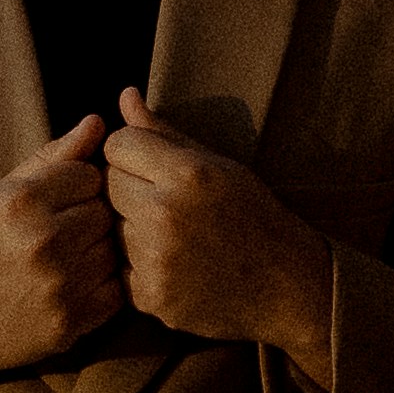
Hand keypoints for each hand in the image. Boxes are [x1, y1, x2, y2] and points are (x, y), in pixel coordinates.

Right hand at [0, 112, 126, 383]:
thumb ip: (52, 157)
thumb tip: (98, 121)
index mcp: (21, 200)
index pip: (90, 174)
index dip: (78, 188)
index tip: (58, 203)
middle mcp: (43, 240)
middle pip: (105, 211)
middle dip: (89, 219)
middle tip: (62, 234)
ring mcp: (59, 284)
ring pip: (115, 250)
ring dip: (98, 253)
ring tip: (65, 260)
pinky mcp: (70, 322)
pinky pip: (116, 291)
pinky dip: (102, 288)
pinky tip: (73, 286)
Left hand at [104, 90, 341, 385]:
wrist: (286, 284)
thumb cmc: (252, 214)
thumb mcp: (217, 164)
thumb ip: (164, 132)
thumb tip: (125, 95)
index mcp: (187, 173)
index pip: (117, 144)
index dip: (133, 152)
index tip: (154, 165)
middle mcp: (166, 215)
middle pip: (107, 184)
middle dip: (129, 188)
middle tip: (165, 200)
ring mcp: (156, 260)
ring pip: (110, 227)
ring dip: (131, 227)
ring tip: (173, 234)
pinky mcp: (151, 297)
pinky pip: (119, 268)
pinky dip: (138, 266)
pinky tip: (174, 263)